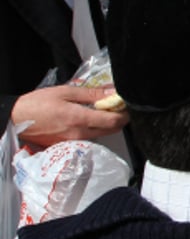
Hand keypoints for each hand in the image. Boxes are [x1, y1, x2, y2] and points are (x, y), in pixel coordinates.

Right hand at [11, 85, 128, 147]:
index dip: (124, 113)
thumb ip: (91, 94)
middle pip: (111, 130)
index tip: (124, 104)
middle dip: (118, 118)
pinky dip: (94, 129)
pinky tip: (88, 119)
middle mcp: (79, 134)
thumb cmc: (38, 103)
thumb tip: (112, 93)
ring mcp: (73, 142)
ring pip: (101, 135)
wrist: (16, 119)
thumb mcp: (65, 92)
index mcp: (79, 119)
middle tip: (114, 106)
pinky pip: (89, 138)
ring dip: (107, 124)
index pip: (113, 121)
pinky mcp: (67, 145)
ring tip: (100, 110)